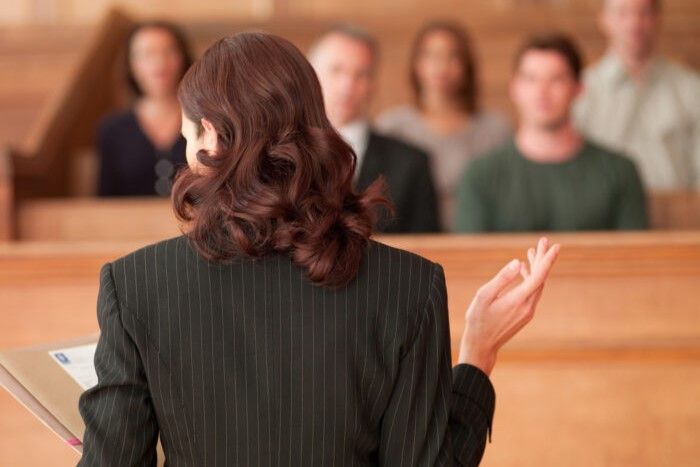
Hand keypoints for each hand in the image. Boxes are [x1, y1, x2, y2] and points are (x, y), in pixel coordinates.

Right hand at [457, 237, 559, 375]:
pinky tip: (522, 270)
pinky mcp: (524, 314)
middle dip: (542, 259)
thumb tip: (517, 262)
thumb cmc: (478, 321)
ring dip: (536, 268)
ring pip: (537, 285)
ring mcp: (527, 311)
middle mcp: (528, 306)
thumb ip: (501, 279)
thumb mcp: (484, 296)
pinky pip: (532, 292)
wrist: (481, 346)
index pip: (539, 276)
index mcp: (519, 300)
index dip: (547, 259)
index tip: (555, 246)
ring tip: (531, 252)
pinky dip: (530, 279)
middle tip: (543, 241)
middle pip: (541, 278)